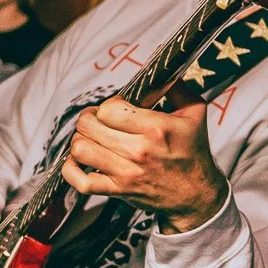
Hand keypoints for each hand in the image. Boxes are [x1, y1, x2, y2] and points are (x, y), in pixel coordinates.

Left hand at [63, 98, 226, 231]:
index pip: (109, 108)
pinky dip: (71, 170)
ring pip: (81, 149)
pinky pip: (81, 182)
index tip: (116, 109)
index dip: (108, 105)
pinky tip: (77, 161)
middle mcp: (138, 150)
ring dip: (80, 139)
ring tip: (91, 138)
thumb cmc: (193, 151)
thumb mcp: (194, 112)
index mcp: (156, 128)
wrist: (196, 194)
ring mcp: (126, 173)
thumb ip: (176, 87)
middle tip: (97, 120)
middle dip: (89, 118)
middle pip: (89, 126)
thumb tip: (157, 72)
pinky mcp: (118, 191)